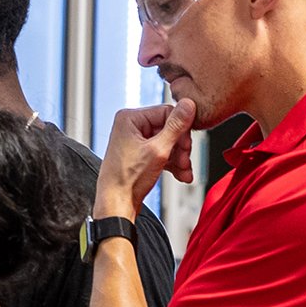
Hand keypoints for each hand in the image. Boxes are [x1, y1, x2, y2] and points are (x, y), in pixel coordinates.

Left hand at [97, 98, 196, 219]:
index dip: (181, 129)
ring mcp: (135, 140)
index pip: (167, 112)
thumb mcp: (158, 149)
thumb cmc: (128, 178)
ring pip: (168, 142)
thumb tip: (189, 103)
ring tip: (184, 171)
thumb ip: (176, 126)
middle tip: (185, 161)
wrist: (117, 203)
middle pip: (169, 128)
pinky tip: (181, 174)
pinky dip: (172, 163)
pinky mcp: (140, 154)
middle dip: (180, 147)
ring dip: (179, 157)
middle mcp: (131, 126)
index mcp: (130, 118)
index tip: (187, 145)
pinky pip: (162, 152)